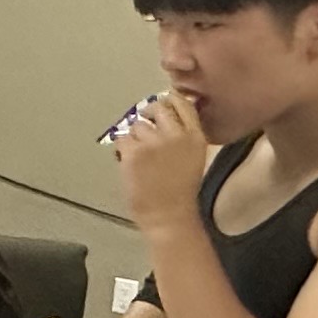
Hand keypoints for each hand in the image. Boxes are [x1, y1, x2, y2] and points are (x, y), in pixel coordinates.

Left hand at [112, 93, 207, 237]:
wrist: (169, 215)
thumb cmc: (180, 190)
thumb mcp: (193, 157)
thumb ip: (183, 134)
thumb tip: (164, 113)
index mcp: (195, 136)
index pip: (182, 103)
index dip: (168, 101)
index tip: (161, 107)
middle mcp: (176, 135)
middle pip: (157, 107)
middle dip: (148, 115)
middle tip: (143, 129)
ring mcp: (154, 142)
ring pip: (136, 125)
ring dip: (135, 137)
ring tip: (140, 157)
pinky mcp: (134, 152)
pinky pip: (121, 139)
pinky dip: (122, 150)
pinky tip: (129, 163)